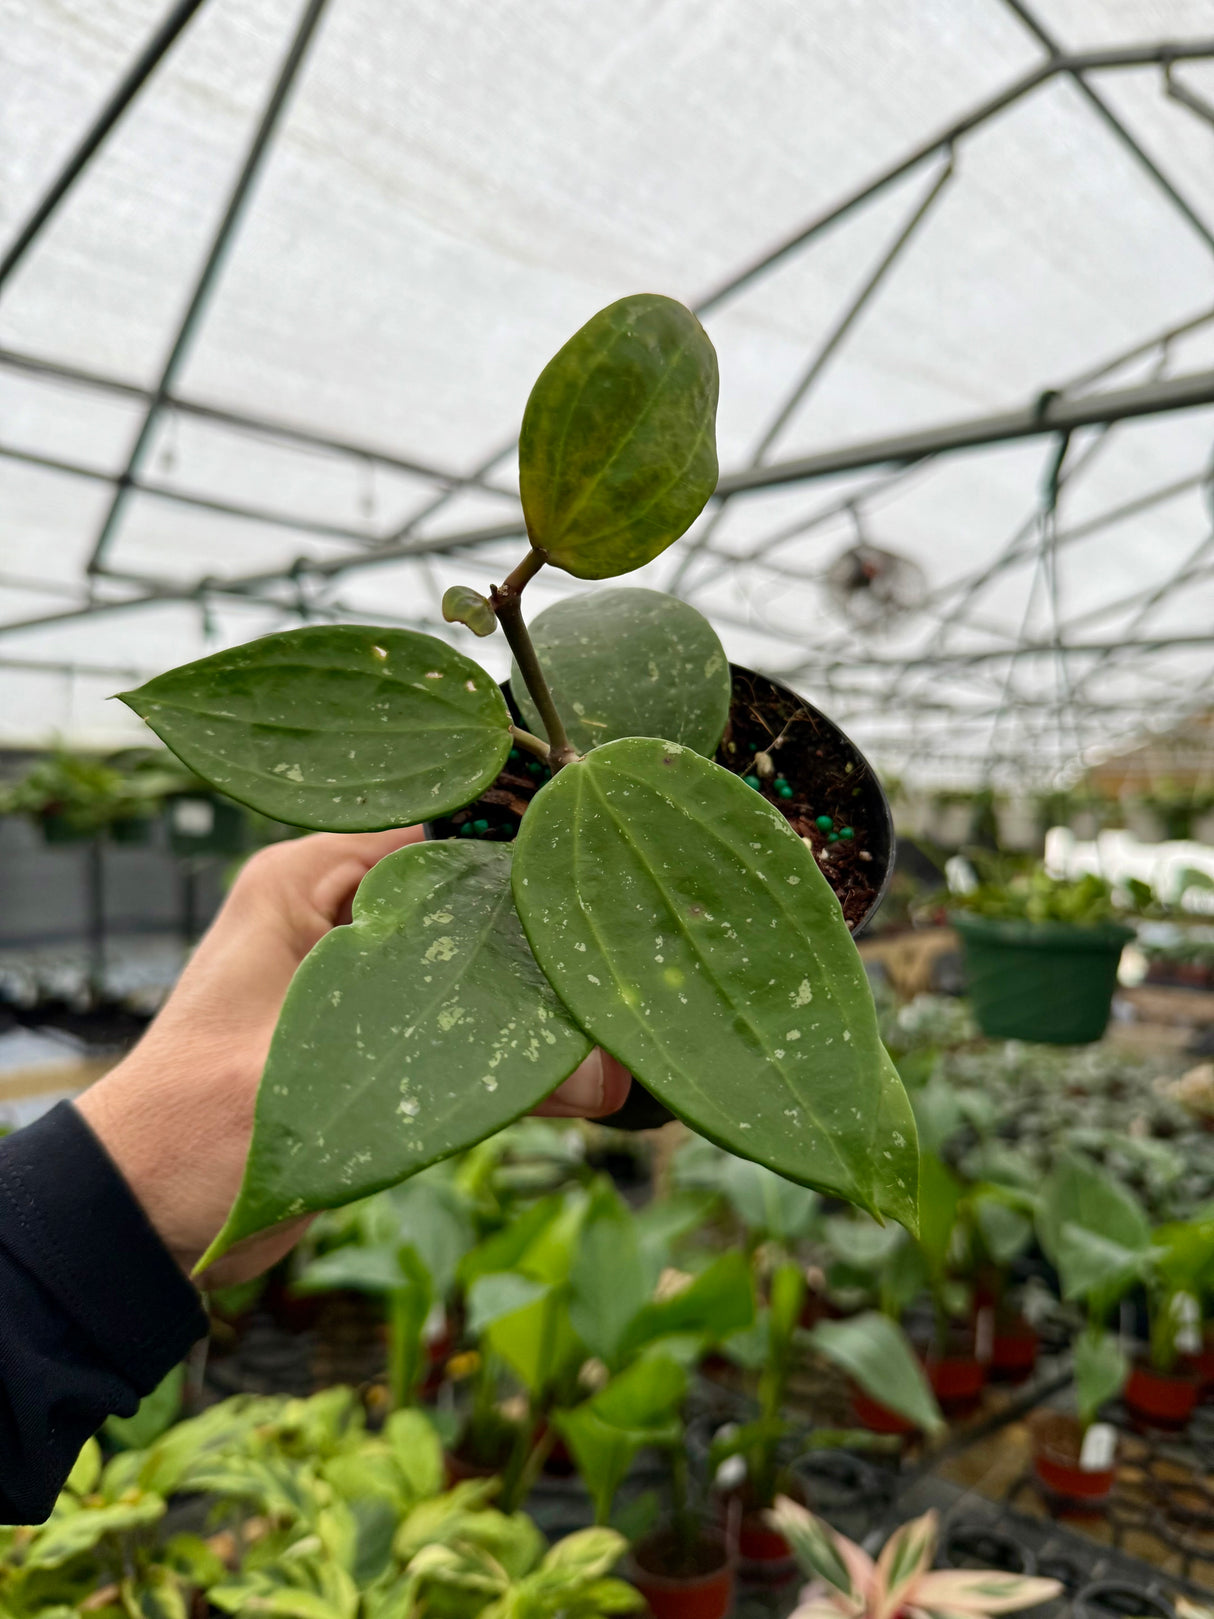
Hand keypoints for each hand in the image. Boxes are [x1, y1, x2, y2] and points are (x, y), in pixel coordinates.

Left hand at [76, 829, 629, 1287]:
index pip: (436, 827)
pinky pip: (459, 1029)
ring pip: (472, 970)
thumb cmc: (194, 1125)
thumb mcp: (321, 1074)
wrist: (141, 1218)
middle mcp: (337, 914)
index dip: (518, 852)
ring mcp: (358, 981)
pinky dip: (512, 1055)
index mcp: (306, 879)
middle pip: (466, 903)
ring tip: (616, 1040)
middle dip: (542, 944)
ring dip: (537, 1008)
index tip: (598, 884)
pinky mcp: (372, 1042)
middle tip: (623, 971)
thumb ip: (462, 1064)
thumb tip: (600, 1074)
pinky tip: (583, 1082)